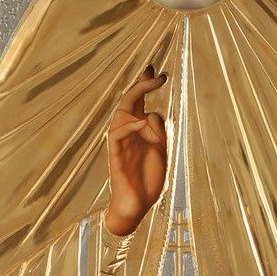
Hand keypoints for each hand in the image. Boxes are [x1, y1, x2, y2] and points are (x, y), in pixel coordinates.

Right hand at [104, 65, 167, 235]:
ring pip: (121, 114)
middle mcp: (127, 132)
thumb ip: (159, 131)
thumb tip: (153, 113)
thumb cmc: (148, 177)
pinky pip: (117, 135)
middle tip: (155, 73)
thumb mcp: (161, 149)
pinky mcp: (115, 155)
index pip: (139, 102)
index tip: (156, 71)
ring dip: (135, 98)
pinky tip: (142, 121)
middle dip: (140, 85)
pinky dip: (129, 125)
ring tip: (150, 85)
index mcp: (138, 129)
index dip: (145, 85)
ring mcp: (121, 143)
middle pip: (128, 103)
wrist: (138, 204)